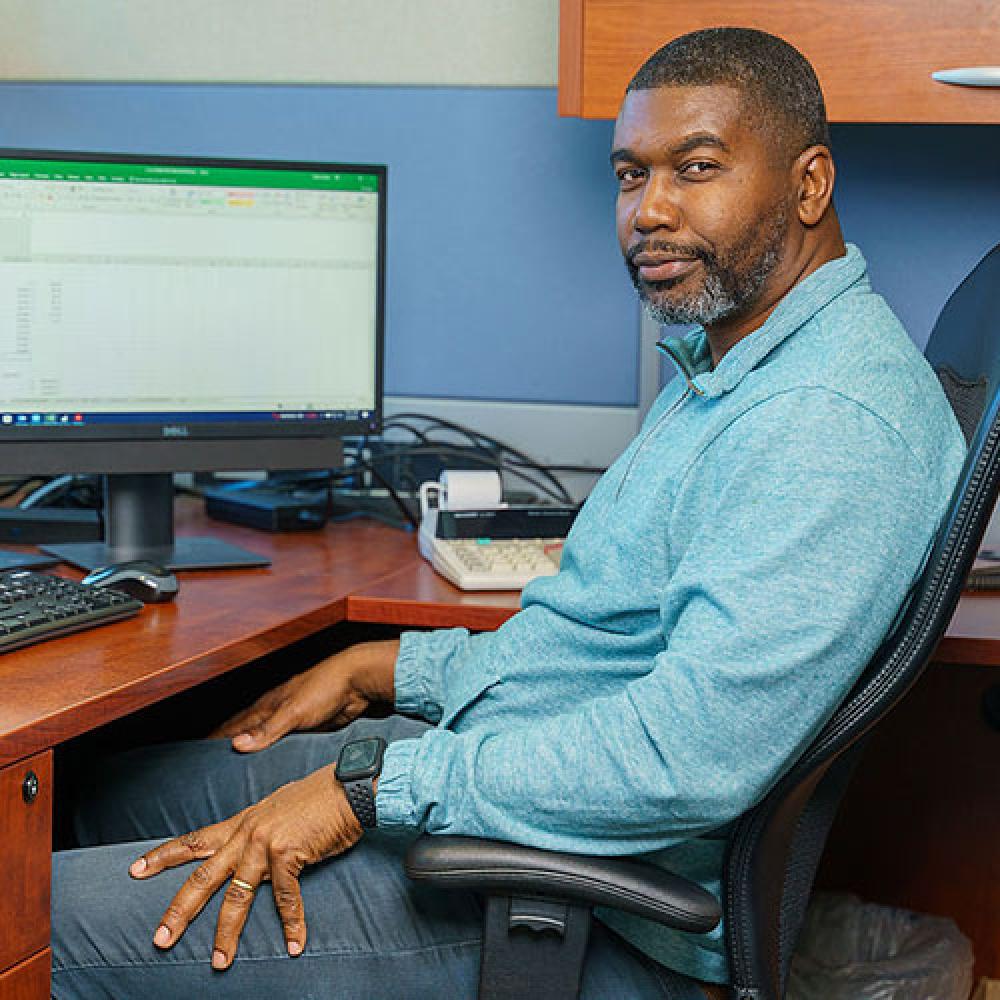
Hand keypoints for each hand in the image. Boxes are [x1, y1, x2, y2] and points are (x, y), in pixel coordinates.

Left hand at [129, 766, 364, 968]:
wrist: (348, 787)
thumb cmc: (320, 798)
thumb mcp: (279, 809)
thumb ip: (261, 829)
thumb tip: (255, 848)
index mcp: (243, 822)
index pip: (195, 840)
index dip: (163, 856)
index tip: (134, 870)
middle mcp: (247, 833)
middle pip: (203, 876)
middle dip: (180, 910)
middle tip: (160, 939)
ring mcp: (265, 844)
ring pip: (236, 897)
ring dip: (227, 933)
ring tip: (219, 962)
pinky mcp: (288, 854)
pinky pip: (285, 899)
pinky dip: (292, 925)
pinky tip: (295, 945)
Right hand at [210, 639, 398, 751]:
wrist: (358, 681)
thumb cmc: (325, 687)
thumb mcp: (294, 711)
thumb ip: (267, 729)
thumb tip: (237, 744)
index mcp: (269, 704)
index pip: (235, 724)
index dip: (218, 737)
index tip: (201, 752)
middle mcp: (278, 710)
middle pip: (249, 731)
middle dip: (232, 744)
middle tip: (215, 765)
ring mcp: (294, 718)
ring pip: (268, 738)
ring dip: (256, 750)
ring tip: (242, 768)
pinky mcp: (310, 727)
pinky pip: (288, 743)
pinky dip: (277, 752)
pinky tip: (275, 761)